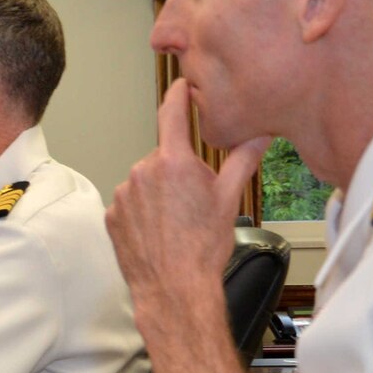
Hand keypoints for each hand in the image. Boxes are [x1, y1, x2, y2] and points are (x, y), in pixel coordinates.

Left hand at [108, 80, 267, 328]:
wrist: (174, 287)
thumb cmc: (202, 247)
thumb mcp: (229, 198)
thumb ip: (243, 159)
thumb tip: (260, 133)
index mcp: (173, 162)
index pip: (172, 113)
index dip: (179, 95)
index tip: (182, 85)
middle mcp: (142, 171)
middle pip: (163, 158)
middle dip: (177, 171)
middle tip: (193, 201)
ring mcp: (123, 193)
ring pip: (145, 182)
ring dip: (158, 193)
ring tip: (175, 222)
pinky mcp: (111, 214)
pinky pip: (130, 203)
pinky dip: (142, 211)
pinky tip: (158, 230)